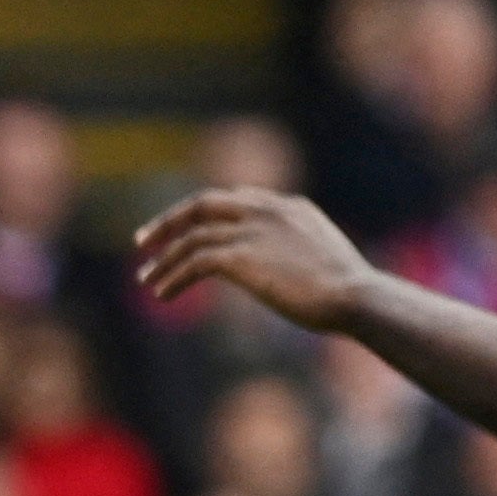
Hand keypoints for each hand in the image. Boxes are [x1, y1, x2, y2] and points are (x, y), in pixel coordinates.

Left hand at [134, 187, 385, 335]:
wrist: (353, 296)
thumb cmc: (346, 291)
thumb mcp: (321, 260)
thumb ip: (296, 252)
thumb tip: (285, 271)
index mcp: (288, 207)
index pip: (235, 199)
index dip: (204, 215)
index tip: (187, 230)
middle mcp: (266, 210)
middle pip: (203, 204)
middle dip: (169, 221)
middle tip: (143, 241)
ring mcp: (252, 230)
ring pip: (191, 237)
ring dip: (163, 259)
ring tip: (146, 280)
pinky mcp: (239, 255)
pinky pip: (193, 262)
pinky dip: (173, 277)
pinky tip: (163, 294)